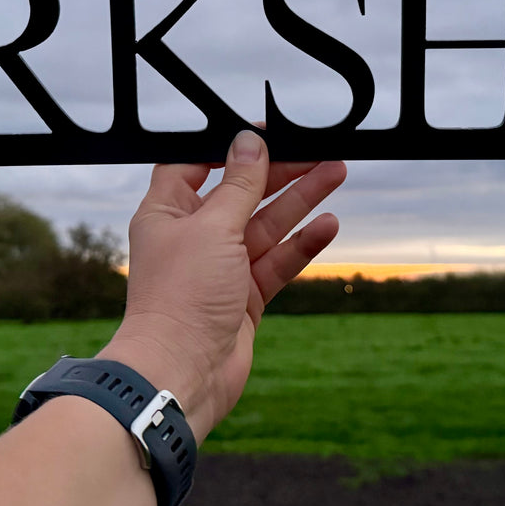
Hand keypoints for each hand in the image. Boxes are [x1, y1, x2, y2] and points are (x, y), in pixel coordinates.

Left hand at [100, 130, 345, 442]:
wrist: (181, 373)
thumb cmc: (181, 297)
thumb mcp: (213, 227)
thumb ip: (239, 185)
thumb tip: (250, 142)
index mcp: (168, 212)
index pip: (196, 164)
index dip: (229, 147)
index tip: (266, 132)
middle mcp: (193, 236)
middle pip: (242, 192)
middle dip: (280, 171)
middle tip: (319, 150)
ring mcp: (221, 268)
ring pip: (266, 224)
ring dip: (300, 200)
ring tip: (336, 171)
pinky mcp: (245, 297)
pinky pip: (277, 261)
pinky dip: (302, 243)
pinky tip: (328, 224)